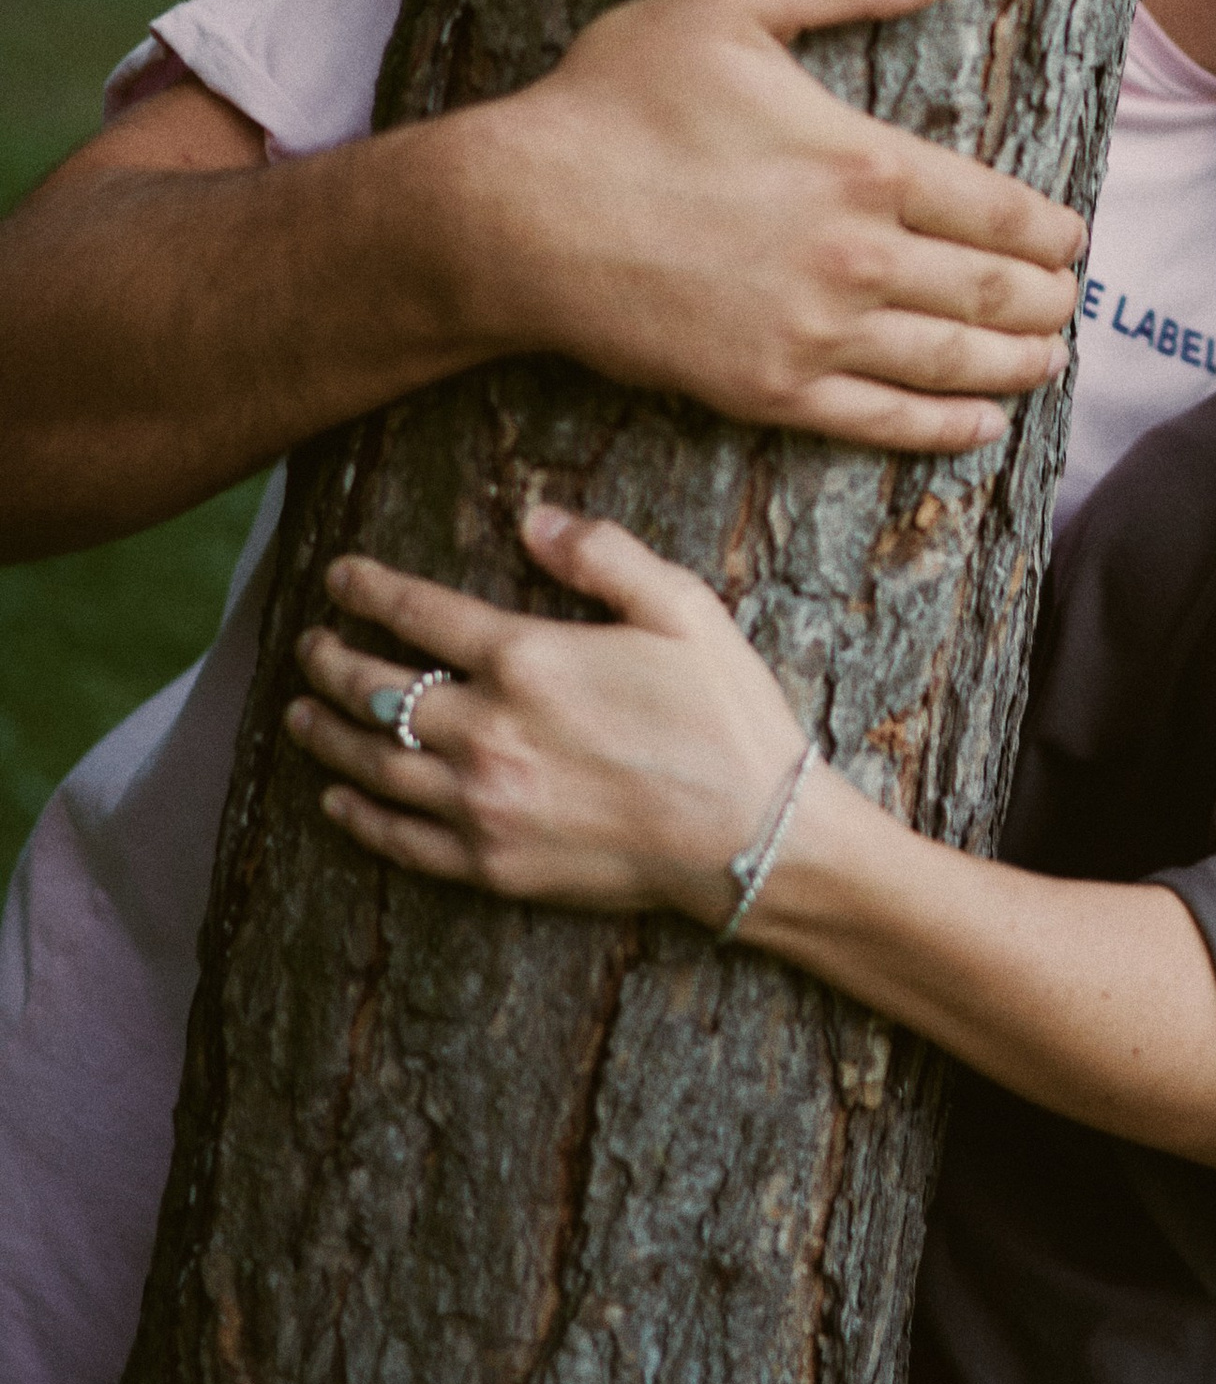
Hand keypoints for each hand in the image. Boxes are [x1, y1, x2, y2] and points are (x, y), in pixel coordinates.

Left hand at [286, 504, 799, 921]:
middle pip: (378, 689)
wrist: (749, 837)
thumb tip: (533, 519)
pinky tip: (336, 799)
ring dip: (325, 734)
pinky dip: (357, 816)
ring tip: (297, 712)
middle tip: (308, 643)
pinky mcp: (492, 864)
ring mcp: (483, 804)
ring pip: (374, 763)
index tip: (338, 575)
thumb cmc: (724, 714)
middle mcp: (488, 731)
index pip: (419, 613)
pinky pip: (400, 839)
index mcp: (529, 659)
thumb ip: (603, 554)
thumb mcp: (682, 607)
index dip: (369, 588)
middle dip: (331, 660)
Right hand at [456, 0, 1085, 453]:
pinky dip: (943, 426)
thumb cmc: (614, 98)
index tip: (1075, 239)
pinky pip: (879, 418)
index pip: (998, 209)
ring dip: (1016, 365)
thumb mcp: (730, 0)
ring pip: (950, 360)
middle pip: (990, 291)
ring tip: (1050, 361)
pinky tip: (978, 424)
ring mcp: (814, 332)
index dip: (1050, 231)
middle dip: (1047, 301)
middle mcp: (857, 256)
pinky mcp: (766, 390)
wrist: (518, 215)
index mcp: (865, 162)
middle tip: (1073, 305)